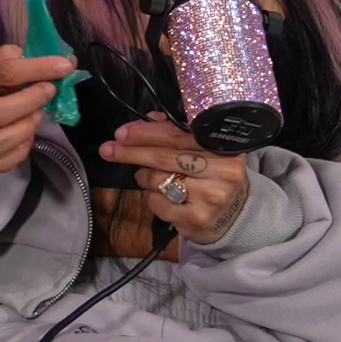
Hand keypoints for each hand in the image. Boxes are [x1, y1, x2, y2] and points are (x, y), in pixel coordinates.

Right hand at [0, 45, 78, 172]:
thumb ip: (27, 57)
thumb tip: (66, 62)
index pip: (4, 71)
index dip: (38, 68)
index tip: (63, 66)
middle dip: (32, 101)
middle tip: (50, 91)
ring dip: (27, 127)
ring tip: (37, 114)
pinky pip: (4, 161)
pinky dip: (21, 149)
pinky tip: (26, 134)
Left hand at [100, 114, 249, 244]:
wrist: (232, 214)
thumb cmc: (209, 173)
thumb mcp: (198, 149)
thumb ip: (172, 131)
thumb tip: (141, 123)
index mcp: (222, 146)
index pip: (176, 135)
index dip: (145, 133)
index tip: (121, 133)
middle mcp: (223, 171)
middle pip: (163, 158)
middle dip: (131, 152)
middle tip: (108, 149)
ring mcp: (212, 197)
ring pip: (157, 181)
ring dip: (144, 177)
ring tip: (149, 177)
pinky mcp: (198, 218)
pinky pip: (158, 203)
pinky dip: (152, 198)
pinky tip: (164, 196)